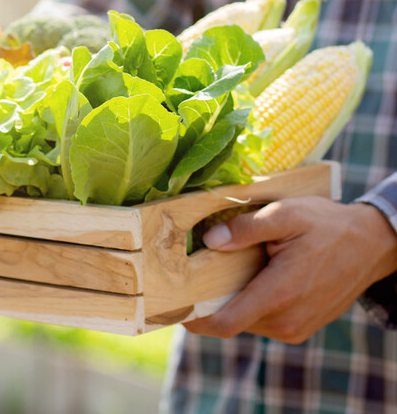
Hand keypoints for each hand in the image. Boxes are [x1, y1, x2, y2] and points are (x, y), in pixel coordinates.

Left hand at [184, 196, 396, 343]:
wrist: (372, 244)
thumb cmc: (327, 226)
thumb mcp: (286, 214)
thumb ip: (246, 227)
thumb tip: (210, 241)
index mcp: (279, 294)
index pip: (224, 323)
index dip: (193, 319)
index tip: (170, 306)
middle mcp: (286, 320)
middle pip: (229, 320)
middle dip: (209, 301)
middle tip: (191, 274)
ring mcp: (295, 327)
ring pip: (245, 321)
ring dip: (232, 300)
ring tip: (226, 270)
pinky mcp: (300, 328)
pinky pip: (262, 320)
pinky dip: (250, 303)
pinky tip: (251, 277)